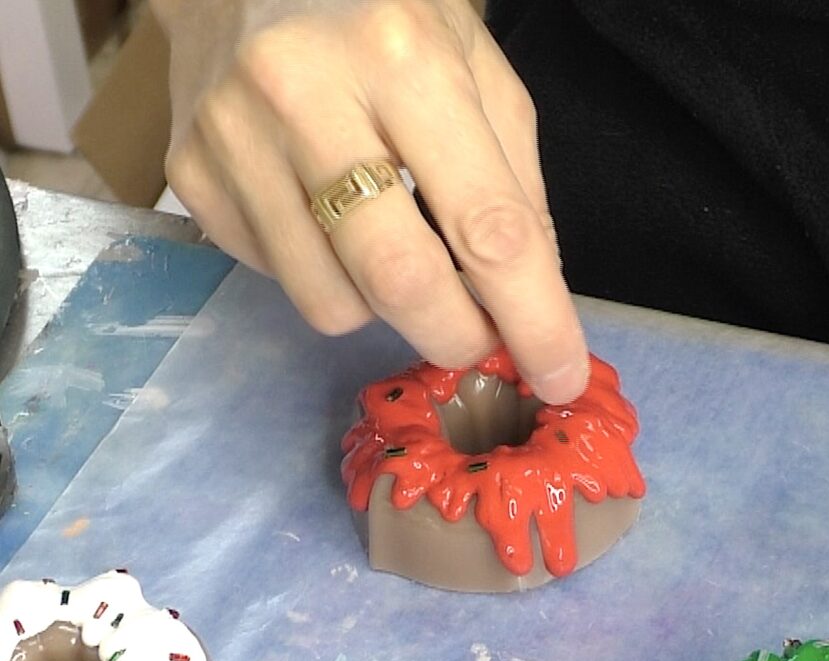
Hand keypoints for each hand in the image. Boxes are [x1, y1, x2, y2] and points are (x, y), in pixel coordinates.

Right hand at [152, 0, 589, 402]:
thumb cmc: (375, 9)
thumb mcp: (473, 65)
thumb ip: (513, 182)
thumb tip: (528, 300)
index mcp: (402, 57)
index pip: (486, 226)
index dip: (533, 319)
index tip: (560, 376)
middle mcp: (304, 96)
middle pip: (398, 282)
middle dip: (455, 338)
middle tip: (478, 341)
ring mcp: (232, 141)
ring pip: (330, 305)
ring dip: (382, 307)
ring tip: (388, 245)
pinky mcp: (188, 177)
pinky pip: (279, 281)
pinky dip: (323, 273)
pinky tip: (323, 220)